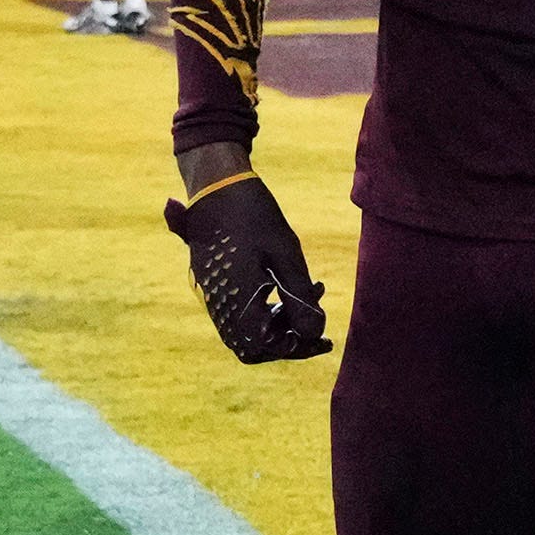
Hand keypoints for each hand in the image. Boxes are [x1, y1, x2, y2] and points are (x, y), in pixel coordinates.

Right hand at [163, 171, 330, 362]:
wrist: (217, 186)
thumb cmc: (256, 215)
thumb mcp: (287, 254)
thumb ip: (299, 297)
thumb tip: (315, 334)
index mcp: (235, 297)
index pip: (262, 346)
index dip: (293, 349)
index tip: (321, 338)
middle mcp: (218, 302)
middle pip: (253, 345)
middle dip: (290, 341)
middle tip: (323, 333)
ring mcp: (212, 294)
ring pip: (247, 330)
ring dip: (282, 323)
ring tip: (315, 295)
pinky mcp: (214, 284)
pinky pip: (240, 311)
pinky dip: (267, 308)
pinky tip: (293, 286)